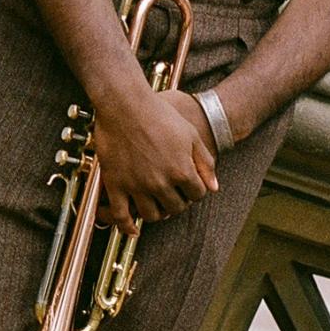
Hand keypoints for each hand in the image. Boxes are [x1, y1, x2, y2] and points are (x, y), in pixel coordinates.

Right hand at [93, 85, 217, 234]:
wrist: (123, 102)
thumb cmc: (157, 113)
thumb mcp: (190, 134)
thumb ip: (205, 162)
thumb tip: (213, 187)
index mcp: (182, 171)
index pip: (197, 195)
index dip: (195, 189)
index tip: (187, 183)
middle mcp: (161, 183)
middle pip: (176, 208)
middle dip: (177, 201)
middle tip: (171, 191)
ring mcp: (137, 185)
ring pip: (152, 215)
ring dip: (157, 211)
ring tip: (154, 201)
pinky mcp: (116, 183)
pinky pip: (121, 214)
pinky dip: (127, 226)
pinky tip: (132, 228)